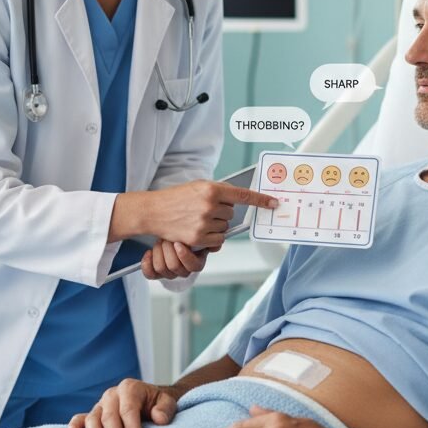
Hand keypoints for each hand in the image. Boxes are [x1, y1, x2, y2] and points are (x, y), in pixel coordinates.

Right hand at [66, 377, 181, 427]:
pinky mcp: (93, 414)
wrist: (150, 402)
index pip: (128, 409)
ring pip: (93, 418)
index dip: (132, 427)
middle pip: (110, 415)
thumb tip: (158, 419)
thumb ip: (165, 409)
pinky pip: (81, 418)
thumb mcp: (168, 403)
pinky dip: (75, 425)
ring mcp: (101, 405)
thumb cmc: (158, 405)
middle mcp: (112, 395)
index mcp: (130, 388)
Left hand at [140, 239, 219, 280]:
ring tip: (160, 241)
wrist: (171, 236)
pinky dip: (147, 262)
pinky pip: (149, 274)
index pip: (193, 266)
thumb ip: (209, 238)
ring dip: (158, 251)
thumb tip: (216, 244)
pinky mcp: (156, 273)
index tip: (178, 243)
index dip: (184, 255)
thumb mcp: (199, 235)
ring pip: (161, 268)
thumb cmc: (186, 235)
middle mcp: (183, 271)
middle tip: (167, 237)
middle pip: (174, 266)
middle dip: (168, 248)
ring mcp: (169, 273)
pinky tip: (149, 252)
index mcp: (196, 263)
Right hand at [144, 180, 278, 249]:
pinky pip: (218, 240)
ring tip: (197, 219)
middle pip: (231, 213)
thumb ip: (218, 192)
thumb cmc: (176, 198)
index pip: (242, 195)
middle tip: (203, 209)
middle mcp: (209, 205)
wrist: (154, 211)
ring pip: (225, 227)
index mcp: (211, 189)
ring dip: (216, 225)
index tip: (274, 203)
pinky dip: (212, 237)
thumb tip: (238, 201)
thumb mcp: (197, 186)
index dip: (260, 200)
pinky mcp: (199, 238)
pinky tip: (198, 230)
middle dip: (222, 212)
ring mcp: (204, 223)